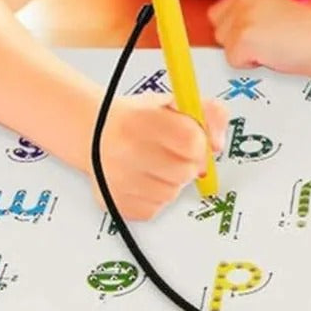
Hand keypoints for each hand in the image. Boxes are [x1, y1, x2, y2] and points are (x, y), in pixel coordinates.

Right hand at [89, 92, 227, 221]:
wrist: (93, 131)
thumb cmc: (138, 118)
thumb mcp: (174, 102)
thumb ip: (209, 113)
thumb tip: (218, 145)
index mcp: (142, 119)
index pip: (192, 142)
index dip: (199, 143)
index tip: (192, 139)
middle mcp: (126, 150)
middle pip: (185, 172)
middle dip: (187, 163)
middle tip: (173, 152)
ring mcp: (118, 179)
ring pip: (171, 194)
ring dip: (171, 181)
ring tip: (155, 163)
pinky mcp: (115, 202)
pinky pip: (154, 208)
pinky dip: (154, 196)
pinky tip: (143, 178)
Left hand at [207, 0, 310, 75]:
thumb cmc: (310, 32)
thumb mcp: (275, 11)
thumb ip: (251, 15)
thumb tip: (231, 34)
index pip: (219, 13)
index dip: (235, 30)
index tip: (255, 37)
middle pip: (218, 30)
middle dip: (236, 42)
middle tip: (266, 44)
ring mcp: (241, 19)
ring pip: (225, 47)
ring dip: (243, 54)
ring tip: (271, 50)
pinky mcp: (243, 40)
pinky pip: (234, 62)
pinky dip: (251, 66)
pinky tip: (273, 57)